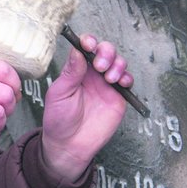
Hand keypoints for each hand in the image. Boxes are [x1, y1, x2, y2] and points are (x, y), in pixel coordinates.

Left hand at [41, 34, 131, 182]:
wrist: (69, 145)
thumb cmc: (59, 119)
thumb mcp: (59, 93)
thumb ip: (70, 72)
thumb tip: (77, 51)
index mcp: (76, 70)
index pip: (85, 48)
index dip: (89, 42)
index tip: (88, 44)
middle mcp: (92, 74)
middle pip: (105, 51)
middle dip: (106, 52)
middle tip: (100, 65)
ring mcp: (106, 84)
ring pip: (118, 62)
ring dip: (117, 64)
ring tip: (109, 77)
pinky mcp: (118, 97)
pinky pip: (128, 81)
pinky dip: (127, 77)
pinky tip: (120, 82)